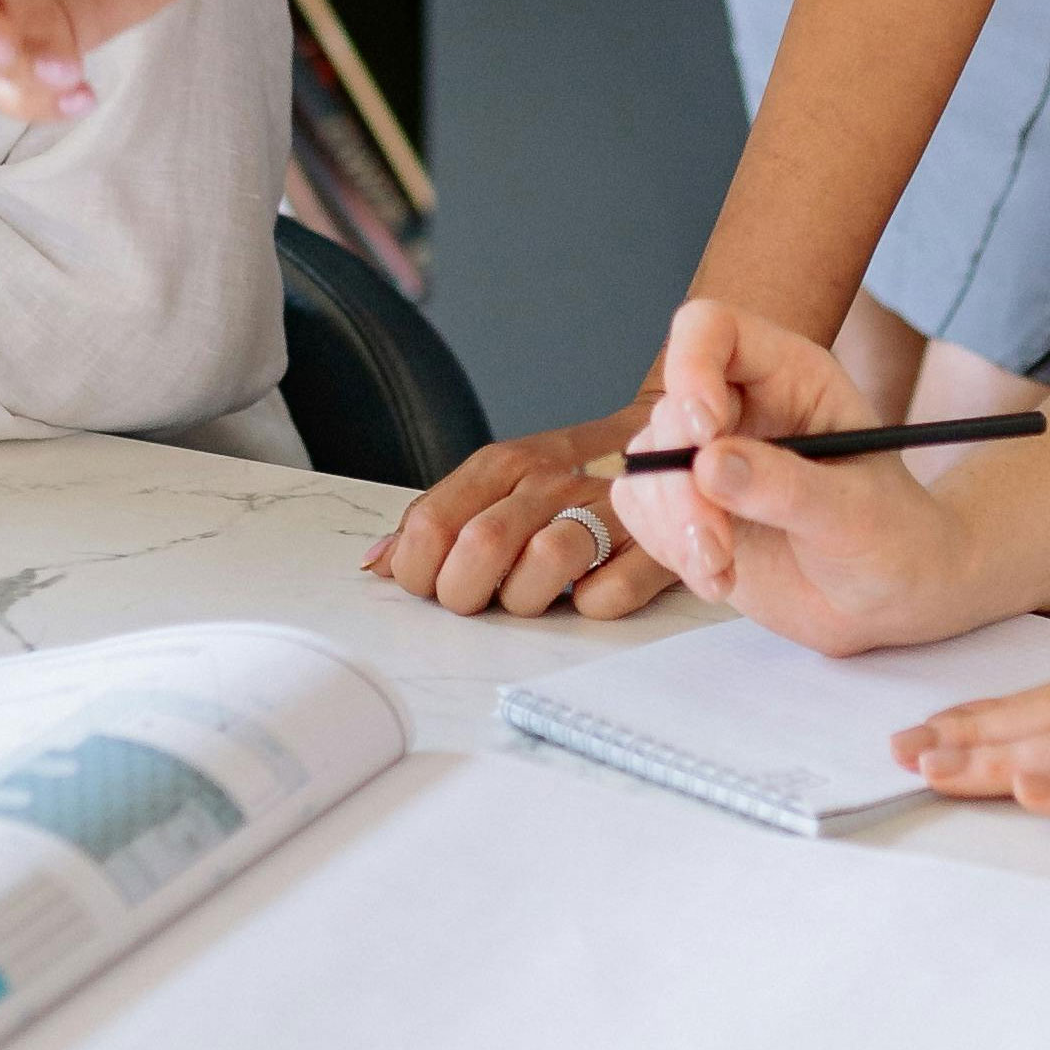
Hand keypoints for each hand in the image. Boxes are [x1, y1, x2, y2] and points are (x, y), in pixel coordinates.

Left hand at [368, 406, 679, 617]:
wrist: (671, 444)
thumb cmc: (571, 479)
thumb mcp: (499, 483)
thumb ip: (438, 518)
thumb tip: (378, 564)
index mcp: (506, 464)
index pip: (433, 523)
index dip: (419, 572)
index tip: (431, 586)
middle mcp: (552, 479)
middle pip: (482, 547)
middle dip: (467, 595)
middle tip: (479, 601)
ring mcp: (609, 509)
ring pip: (547, 561)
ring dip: (528, 600)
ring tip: (534, 597)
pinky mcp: (657, 546)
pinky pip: (610, 595)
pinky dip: (592, 605)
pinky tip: (588, 594)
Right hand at [605, 301, 973, 655]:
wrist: (889, 599)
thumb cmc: (894, 539)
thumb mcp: (858, 513)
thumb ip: (787, 487)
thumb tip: (709, 464)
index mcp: (790, 375)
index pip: (713, 330)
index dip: (693, 365)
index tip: (704, 431)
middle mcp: (740, 405)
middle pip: (671, 410)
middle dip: (683, 486)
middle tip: (716, 546)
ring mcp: (708, 456)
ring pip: (647, 465)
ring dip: (675, 526)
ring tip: (722, 572)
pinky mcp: (688, 505)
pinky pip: (642, 510)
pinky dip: (668, 549)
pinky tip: (717, 578)